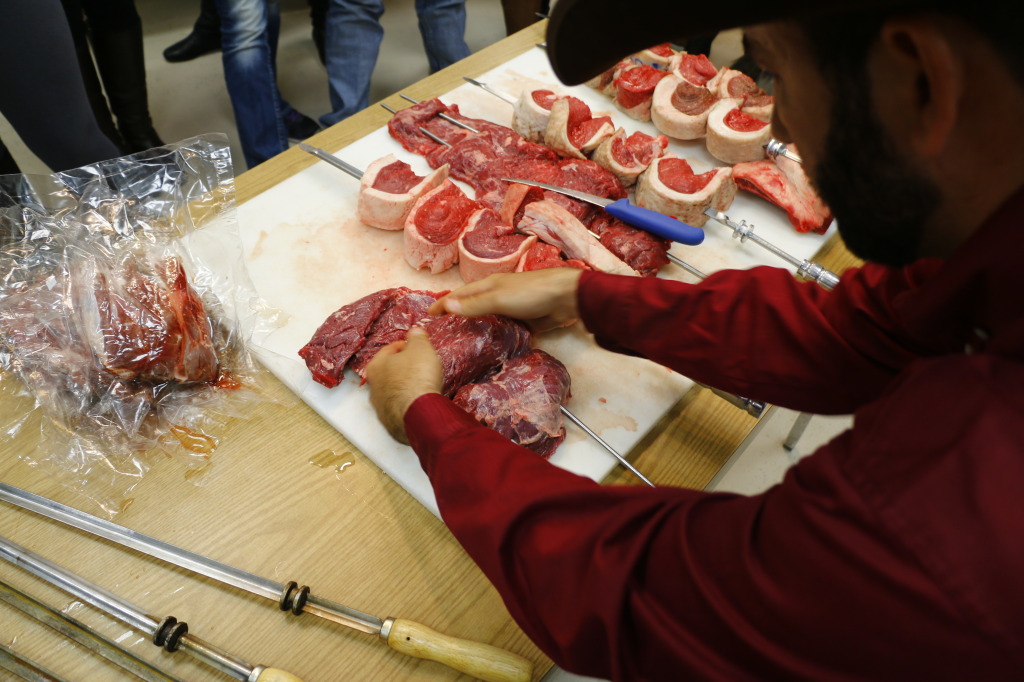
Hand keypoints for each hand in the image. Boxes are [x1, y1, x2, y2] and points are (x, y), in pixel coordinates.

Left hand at [364, 327, 442, 443]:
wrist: (420, 413)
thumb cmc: (417, 376)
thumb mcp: (421, 348)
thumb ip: (417, 337)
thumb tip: (414, 331)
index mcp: (375, 366)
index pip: (390, 349)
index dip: (405, 345)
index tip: (417, 347)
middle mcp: (373, 388)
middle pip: (389, 372)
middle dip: (404, 368)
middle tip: (420, 365)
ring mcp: (381, 408)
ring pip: (393, 392)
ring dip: (405, 388)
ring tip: (422, 386)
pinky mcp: (391, 424)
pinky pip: (401, 409)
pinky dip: (409, 404)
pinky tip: (420, 403)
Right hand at [428, 268, 582, 331]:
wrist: (566, 298)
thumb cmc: (531, 292)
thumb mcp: (499, 298)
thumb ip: (474, 304)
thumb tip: (446, 305)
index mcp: (487, 286)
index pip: (459, 295)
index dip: (443, 304)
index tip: (427, 317)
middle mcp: (496, 296)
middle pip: (472, 308)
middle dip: (456, 318)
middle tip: (441, 335)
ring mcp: (510, 310)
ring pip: (488, 321)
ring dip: (476, 330)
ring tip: (461, 346)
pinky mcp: (524, 322)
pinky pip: (505, 331)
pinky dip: (496, 339)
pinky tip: (489, 350)